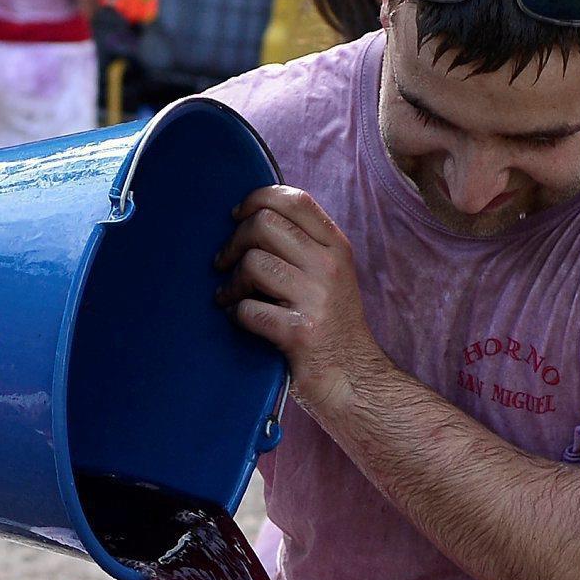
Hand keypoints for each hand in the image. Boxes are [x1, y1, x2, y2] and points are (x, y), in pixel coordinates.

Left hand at [216, 185, 382, 412]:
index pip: (294, 200)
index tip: (237, 216)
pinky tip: (238, 319)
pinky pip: (249, 309)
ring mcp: (316, 299)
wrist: (355, 380)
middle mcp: (329, 266)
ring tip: (229, 296)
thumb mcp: (329, 276)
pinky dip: (235, 314)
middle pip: (264, 224)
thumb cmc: (332, 327)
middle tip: (224, 262)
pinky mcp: (300, 332)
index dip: (257, 198)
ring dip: (230, 282)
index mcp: (336, 247)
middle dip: (234, 242)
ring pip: (253, 264)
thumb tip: (251, 218)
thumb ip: (302, 246)